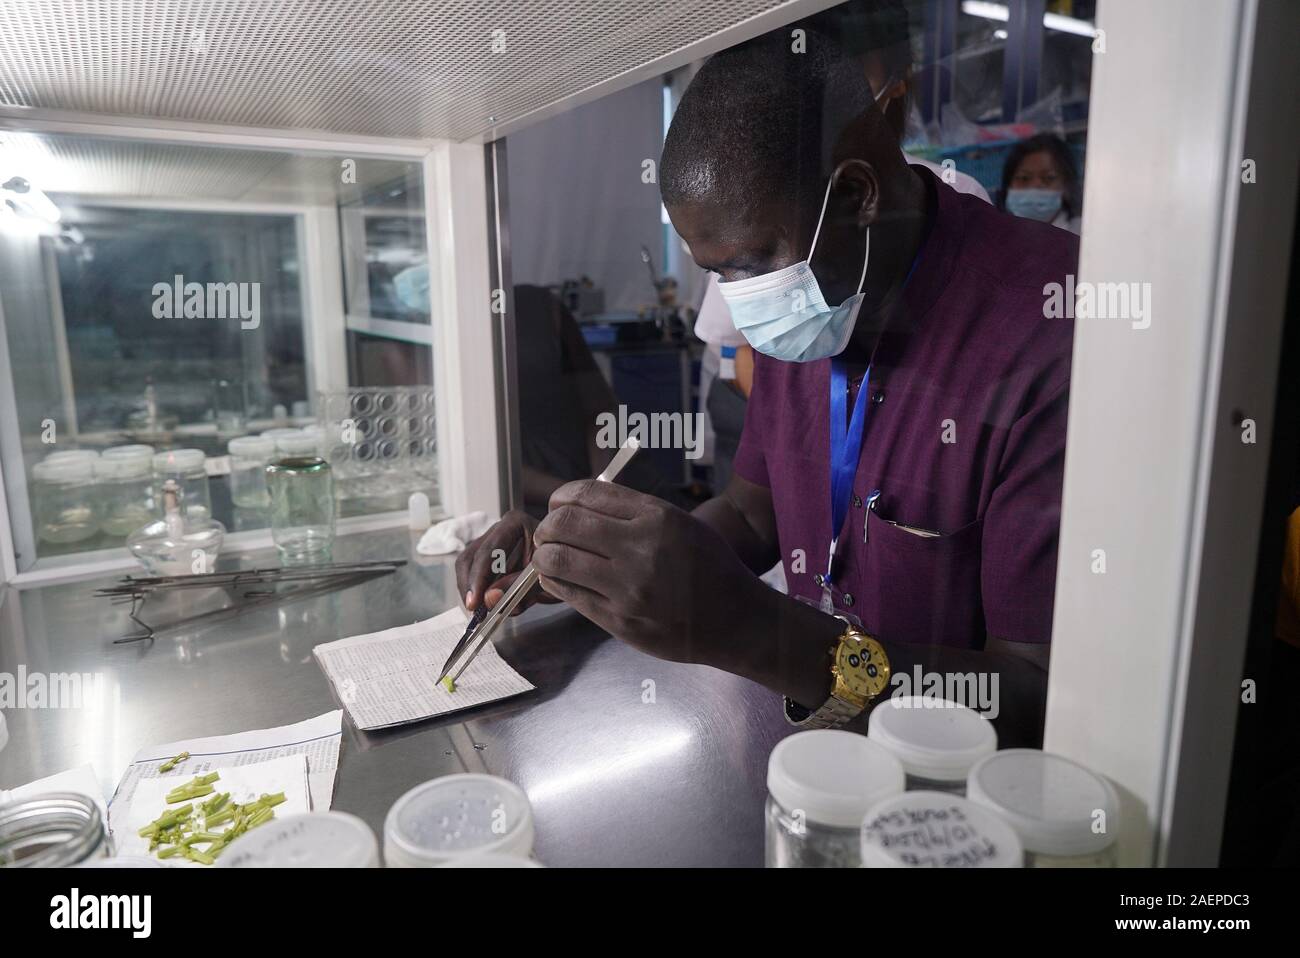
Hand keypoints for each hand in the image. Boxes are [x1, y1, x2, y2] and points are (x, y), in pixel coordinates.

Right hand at [454, 509, 558, 612]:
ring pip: (467, 568)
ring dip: (473, 592)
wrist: (568, 569)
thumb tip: (489, 597)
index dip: (478, 578)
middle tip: (476, 612)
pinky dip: (479, 594)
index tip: (475, 602)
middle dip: (471, 587)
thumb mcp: (547, 579)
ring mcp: (490, 543)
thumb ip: (520, 587)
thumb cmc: (561, 568)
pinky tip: (492, 606)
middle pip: (470, 558)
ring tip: (486, 612)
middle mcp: (499, 529)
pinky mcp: (487, 559)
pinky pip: (473, 576)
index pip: (489, 551)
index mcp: (516, 523)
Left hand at [531, 479, 768, 667]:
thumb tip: (579, 504)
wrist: (736, 619)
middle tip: (548, 533)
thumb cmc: (708, 567)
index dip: (561, 497)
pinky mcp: (620, 619)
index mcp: (656, 516)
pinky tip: (560, 578)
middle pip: (564, 524)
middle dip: (547, 526)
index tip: (557, 504)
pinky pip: (568, 593)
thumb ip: (633, 512)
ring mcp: (628, 587)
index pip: (586, 494)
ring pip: (557, 560)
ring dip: (544, 555)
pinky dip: (554, 581)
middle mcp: (641, 548)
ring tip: (549, 556)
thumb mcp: (680, 523)